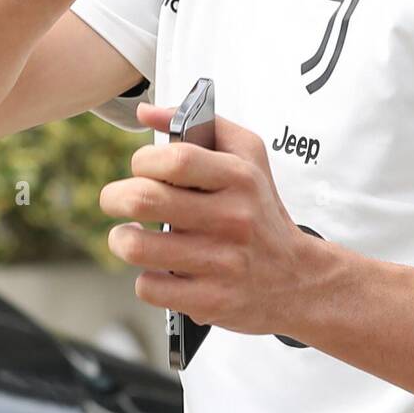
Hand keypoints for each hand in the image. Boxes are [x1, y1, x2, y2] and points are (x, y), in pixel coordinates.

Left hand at [99, 103, 314, 335]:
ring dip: (122, 240)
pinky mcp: (210, 300)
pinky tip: (159, 269)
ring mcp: (221, 263)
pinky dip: (145, 278)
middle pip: (145, 200)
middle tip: (117, 200)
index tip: (142, 168)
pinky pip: (149, 287)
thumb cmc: (262, 209)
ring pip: (138, 248)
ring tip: (130, 236)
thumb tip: (147, 111)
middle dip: (115, 197)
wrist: (298, 278)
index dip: (144, 160)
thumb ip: (201, 123)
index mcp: (240, 179)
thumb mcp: (249, 156)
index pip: (175, 159)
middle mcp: (232, 219)